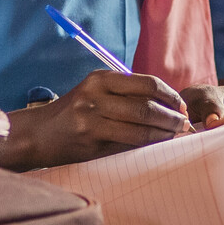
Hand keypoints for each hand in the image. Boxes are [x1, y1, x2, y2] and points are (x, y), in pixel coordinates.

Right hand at [12, 69, 189, 168]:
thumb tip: (168, 105)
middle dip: (172, 117)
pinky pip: (129, 145)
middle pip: (147, 106)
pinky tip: (157, 145)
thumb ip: (125, 94)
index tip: (181, 106)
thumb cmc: (72, 112)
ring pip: (141, 128)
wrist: (39, 134)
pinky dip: (148, 145)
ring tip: (176, 136)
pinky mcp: (92, 143)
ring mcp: (92, 120)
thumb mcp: (94, 93)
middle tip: (185, 124)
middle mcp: (95, 96)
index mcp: (100, 79)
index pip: (147, 83)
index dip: (170, 95)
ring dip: (164, 134)